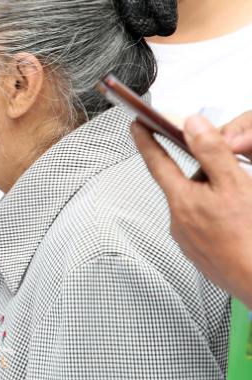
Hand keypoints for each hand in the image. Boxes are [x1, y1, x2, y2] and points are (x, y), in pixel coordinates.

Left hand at [132, 116, 251, 305]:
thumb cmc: (249, 237)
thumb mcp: (233, 184)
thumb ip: (211, 152)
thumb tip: (192, 125)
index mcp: (181, 199)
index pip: (156, 161)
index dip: (146, 139)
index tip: (138, 125)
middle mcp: (178, 220)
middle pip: (184, 184)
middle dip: (203, 175)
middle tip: (229, 177)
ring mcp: (188, 239)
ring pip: (196, 205)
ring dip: (214, 198)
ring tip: (240, 206)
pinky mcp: (200, 254)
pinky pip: (204, 226)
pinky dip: (218, 219)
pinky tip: (237, 224)